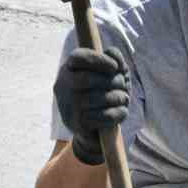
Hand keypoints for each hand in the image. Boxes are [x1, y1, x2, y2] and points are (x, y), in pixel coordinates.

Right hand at [53, 46, 129, 165]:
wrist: (92, 129)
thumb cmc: (102, 93)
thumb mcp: (110, 73)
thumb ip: (114, 59)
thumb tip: (115, 57)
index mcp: (69, 69)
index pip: (78, 58)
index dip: (99, 60)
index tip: (115, 67)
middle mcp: (64, 86)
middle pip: (89, 79)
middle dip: (113, 81)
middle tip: (123, 85)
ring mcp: (69, 106)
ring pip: (98, 98)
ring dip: (118, 97)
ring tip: (123, 98)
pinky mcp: (78, 124)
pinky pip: (104, 116)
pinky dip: (118, 113)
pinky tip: (122, 111)